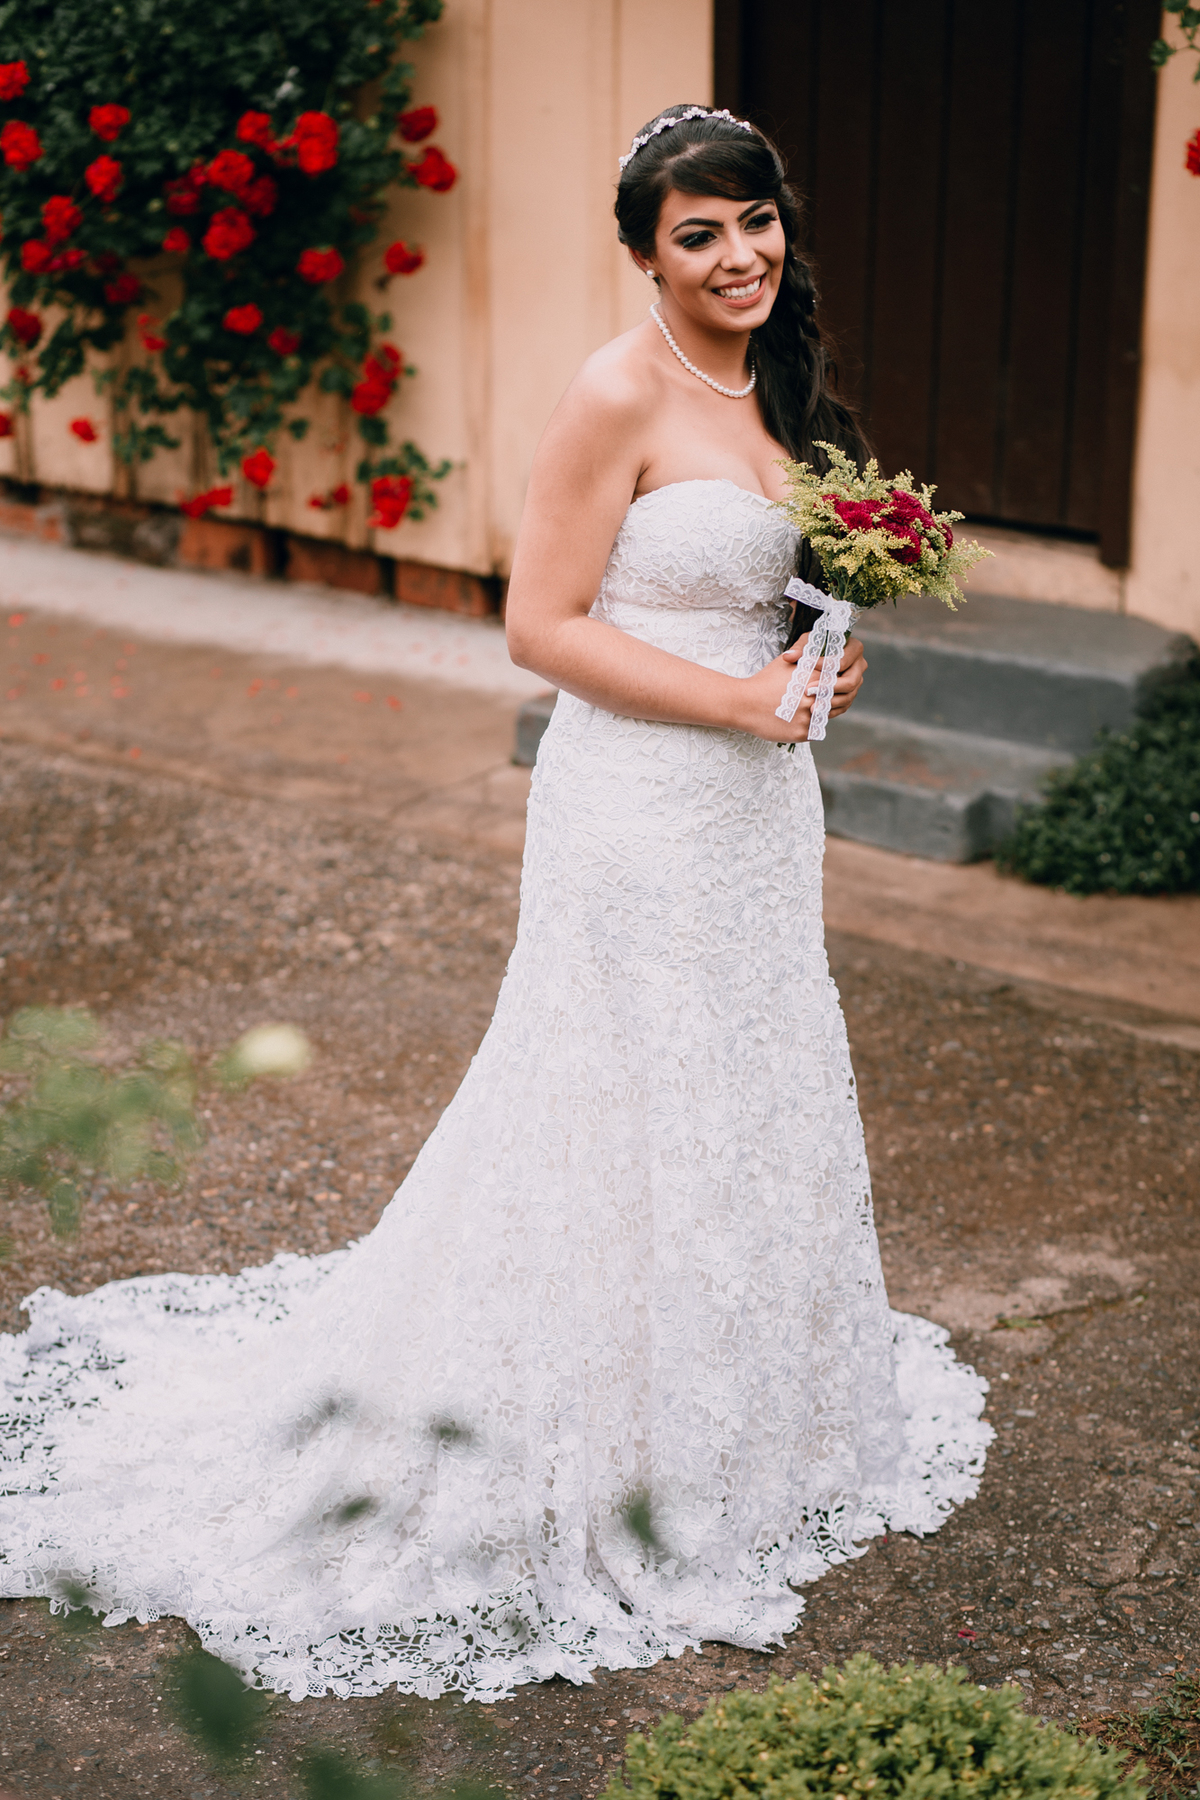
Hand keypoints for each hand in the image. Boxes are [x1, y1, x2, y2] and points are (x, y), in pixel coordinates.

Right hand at [733, 633, 867, 741]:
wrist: (744, 704)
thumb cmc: (765, 680)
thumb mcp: (787, 661)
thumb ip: (809, 657)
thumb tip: (824, 655)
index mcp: (814, 677)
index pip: (838, 680)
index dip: (833, 683)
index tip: (827, 685)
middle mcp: (815, 697)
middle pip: (834, 700)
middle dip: (829, 699)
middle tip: (820, 698)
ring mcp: (809, 716)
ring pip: (826, 716)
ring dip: (822, 714)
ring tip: (810, 709)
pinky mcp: (802, 733)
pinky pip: (815, 731)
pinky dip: (810, 727)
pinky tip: (798, 720)